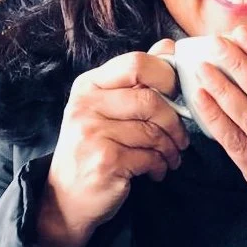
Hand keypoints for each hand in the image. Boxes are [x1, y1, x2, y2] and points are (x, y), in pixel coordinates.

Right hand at [37, 43, 186, 246]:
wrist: (66, 198)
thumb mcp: (107, 108)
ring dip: (171, 148)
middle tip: (181, 137)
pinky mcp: (104, 160)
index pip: (136, 63)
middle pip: (150, 98)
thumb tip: (168, 47)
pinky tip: (157, 171)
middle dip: (175, 121)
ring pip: (153, 131)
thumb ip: (136, 78)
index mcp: (89, 85)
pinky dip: (161, 165)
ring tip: (170, 157)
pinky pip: (150, 156)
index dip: (166, 76)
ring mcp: (92, 133)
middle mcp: (86, 105)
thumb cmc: (95, 148)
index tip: (177, 96)